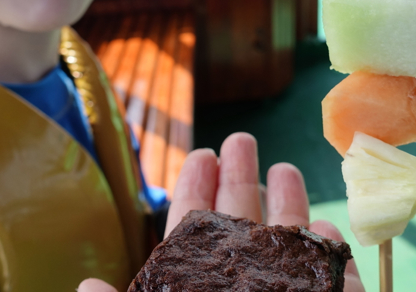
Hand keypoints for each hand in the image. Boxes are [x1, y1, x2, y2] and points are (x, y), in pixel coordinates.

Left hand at [78, 133, 363, 291]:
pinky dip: (327, 253)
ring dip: (287, 206)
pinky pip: (328, 283)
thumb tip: (88, 283)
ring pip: (285, 249)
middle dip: (241, 181)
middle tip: (241, 138)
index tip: (200, 152)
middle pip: (240, 229)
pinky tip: (324, 225)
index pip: (192, 237)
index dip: (196, 192)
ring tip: (284, 166)